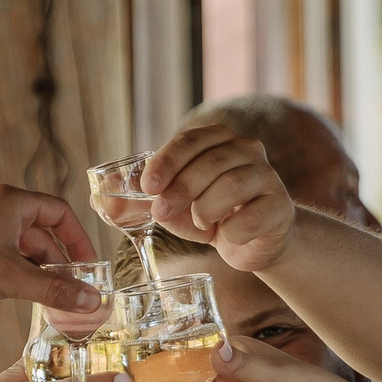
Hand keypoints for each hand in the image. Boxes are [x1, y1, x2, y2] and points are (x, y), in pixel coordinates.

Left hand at [0, 185, 107, 320]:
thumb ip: (55, 290)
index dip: (79, 240)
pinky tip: (18, 294)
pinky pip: (0, 253)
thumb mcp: (12, 279)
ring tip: (49, 298)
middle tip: (73, 289)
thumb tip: (92, 300)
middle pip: (41, 231)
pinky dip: (15, 271)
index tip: (90, 267)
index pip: (60, 213)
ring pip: (20, 246)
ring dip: (37, 270)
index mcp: (11, 201)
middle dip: (58, 262)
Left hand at [140, 125, 297, 271]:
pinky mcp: (281, 207)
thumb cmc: (212, 217)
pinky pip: (251, 217)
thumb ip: (140, 204)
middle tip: (161, 212)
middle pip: (211, 162)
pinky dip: (231, 231)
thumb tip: (100, 202)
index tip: (147, 186)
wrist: (255, 242)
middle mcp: (247, 149)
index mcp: (219, 139)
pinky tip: (226, 236)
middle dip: (181, 188)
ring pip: (232, 185)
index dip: (167, 161)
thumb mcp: (174, 209)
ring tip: (200, 223)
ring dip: (206, 209)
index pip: (191, 140)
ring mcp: (268, 176)